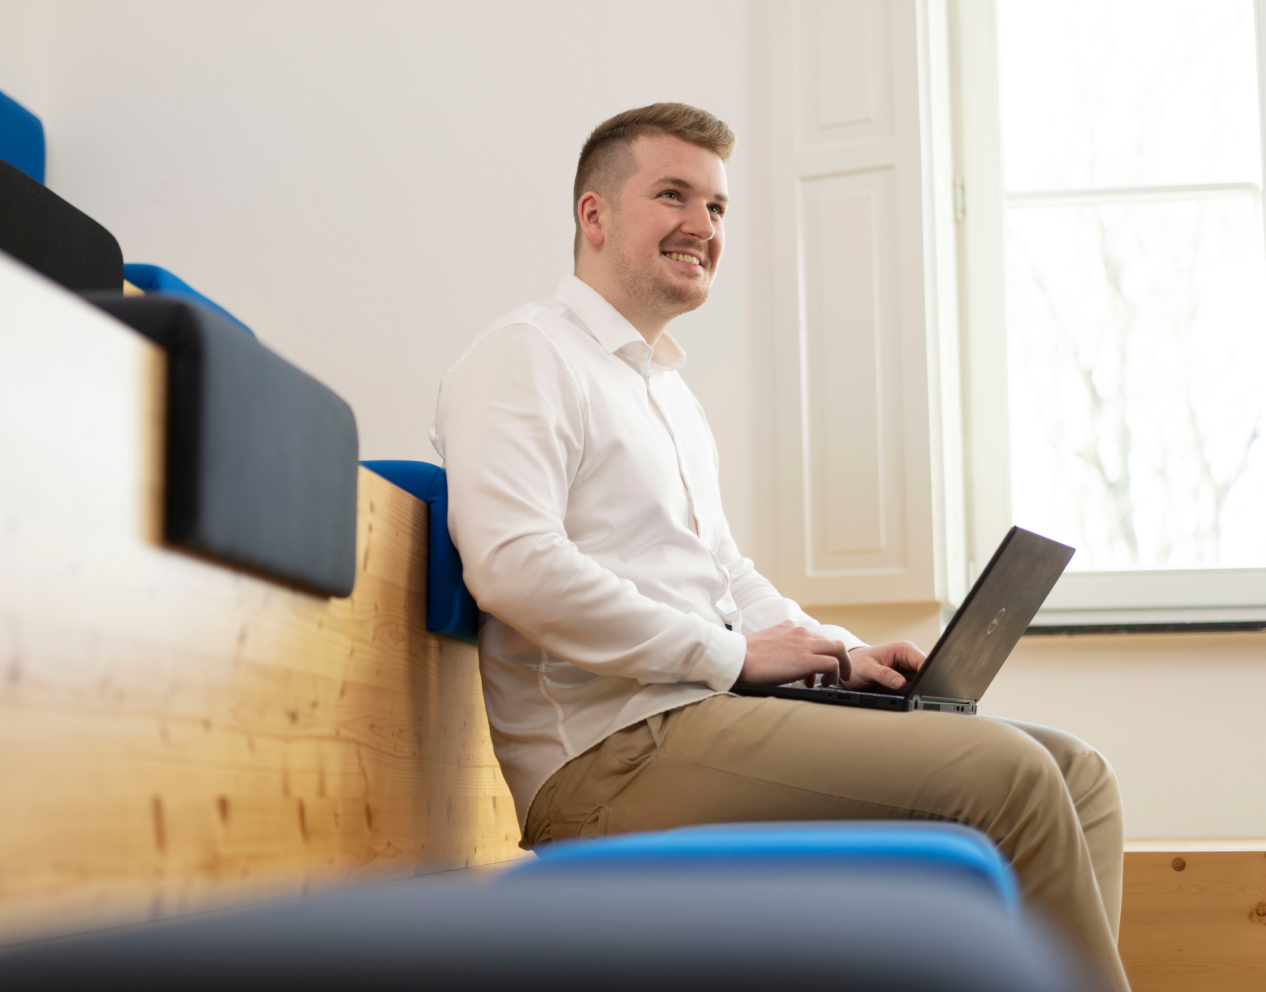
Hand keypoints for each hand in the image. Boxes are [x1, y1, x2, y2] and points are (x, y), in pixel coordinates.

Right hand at [737, 621, 851, 685]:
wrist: (738, 658)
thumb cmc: (745, 656)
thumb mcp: (766, 644)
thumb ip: (780, 647)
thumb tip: (785, 662)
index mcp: (790, 628)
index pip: (815, 637)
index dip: (819, 654)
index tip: (814, 670)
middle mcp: (801, 632)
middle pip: (832, 641)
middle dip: (839, 659)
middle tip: (835, 674)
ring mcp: (805, 645)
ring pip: (839, 649)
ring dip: (841, 666)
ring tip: (834, 680)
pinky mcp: (806, 659)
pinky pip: (832, 664)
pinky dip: (835, 674)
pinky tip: (825, 683)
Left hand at [834, 641, 926, 692]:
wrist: (848, 668)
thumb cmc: (856, 664)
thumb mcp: (867, 669)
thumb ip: (883, 675)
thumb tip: (900, 683)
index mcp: (904, 649)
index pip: (924, 661)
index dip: (928, 674)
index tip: (925, 686)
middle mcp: (910, 658)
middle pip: (927, 673)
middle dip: (925, 684)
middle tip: (917, 694)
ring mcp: (909, 670)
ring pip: (924, 682)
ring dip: (919, 690)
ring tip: (906, 694)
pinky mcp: (907, 680)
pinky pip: (915, 688)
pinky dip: (913, 693)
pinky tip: (905, 696)